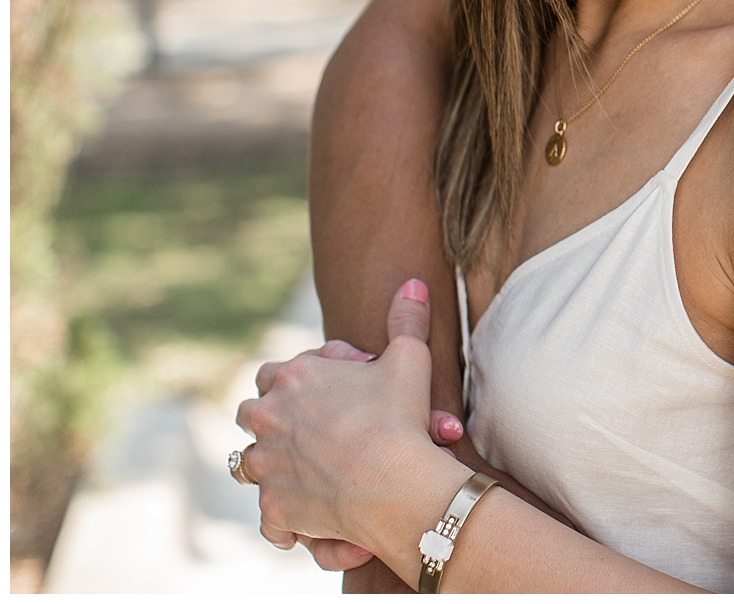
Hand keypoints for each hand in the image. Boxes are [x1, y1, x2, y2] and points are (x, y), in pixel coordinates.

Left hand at [237, 279, 440, 550]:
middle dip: (272, 418)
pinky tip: (302, 524)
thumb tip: (412, 285)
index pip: (275, 371)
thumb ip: (406, 320)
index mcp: (293, 378)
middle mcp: (268, 418)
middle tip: (307, 428)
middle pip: (250, 412)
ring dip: (270, 464)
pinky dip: (283, 519)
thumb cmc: (399, 417)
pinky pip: (267, 516)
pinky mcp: (273, 507)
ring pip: (247, 462)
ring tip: (301, 470)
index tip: (337, 390)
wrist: (392, 483)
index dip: (303, 378)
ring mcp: (266, 465)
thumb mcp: (409, 359)